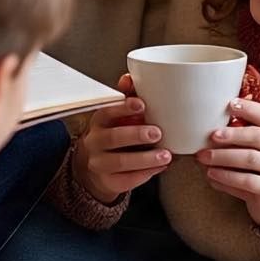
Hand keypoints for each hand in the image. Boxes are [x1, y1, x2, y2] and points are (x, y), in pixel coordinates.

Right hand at [72, 74, 170, 203]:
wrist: (94, 167)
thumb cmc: (112, 135)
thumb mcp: (116, 117)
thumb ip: (126, 98)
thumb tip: (129, 78)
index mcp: (98, 122)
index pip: (106, 112)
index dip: (123, 108)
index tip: (141, 104)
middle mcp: (94, 142)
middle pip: (113, 138)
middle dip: (136, 134)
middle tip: (157, 132)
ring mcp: (99, 164)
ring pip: (120, 162)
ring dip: (145, 158)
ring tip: (165, 155)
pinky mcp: (108, 182)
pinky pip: (126, 180)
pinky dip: (146, 174)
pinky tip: (160, 167)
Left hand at [195, 98, 259, 227]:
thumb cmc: (259, 167)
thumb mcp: (255, 148)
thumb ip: (239, 135)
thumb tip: (208, 123)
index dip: (247, 108)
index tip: (228, 105)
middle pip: (256, 136)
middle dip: (231, 135)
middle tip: (210, 137)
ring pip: (250, 159)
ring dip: (223, 157)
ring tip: (203, 158)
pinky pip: (248, 182)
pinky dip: (227, 178)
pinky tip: (212, 176)